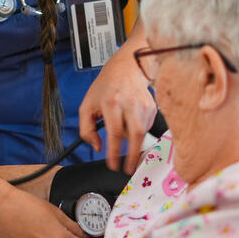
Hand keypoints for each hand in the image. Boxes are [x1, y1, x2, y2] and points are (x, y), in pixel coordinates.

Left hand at [79, 51, 156, 172]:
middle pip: (135, 135)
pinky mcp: (152, 107)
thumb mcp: (87, 105)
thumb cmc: (106, 87)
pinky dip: (138, 131)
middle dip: (133, 156)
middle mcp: (129, 103)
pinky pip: (146, 127)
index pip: (114, 133)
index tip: (113, 165)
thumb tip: (97, 147)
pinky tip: (131, 123)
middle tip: (128, 169)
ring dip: (134, 142)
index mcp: (111, 102)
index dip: (114, 153)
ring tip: (126, 140)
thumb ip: (86, 129)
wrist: (127, 68)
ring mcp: (143, 105)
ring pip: (141, 133)